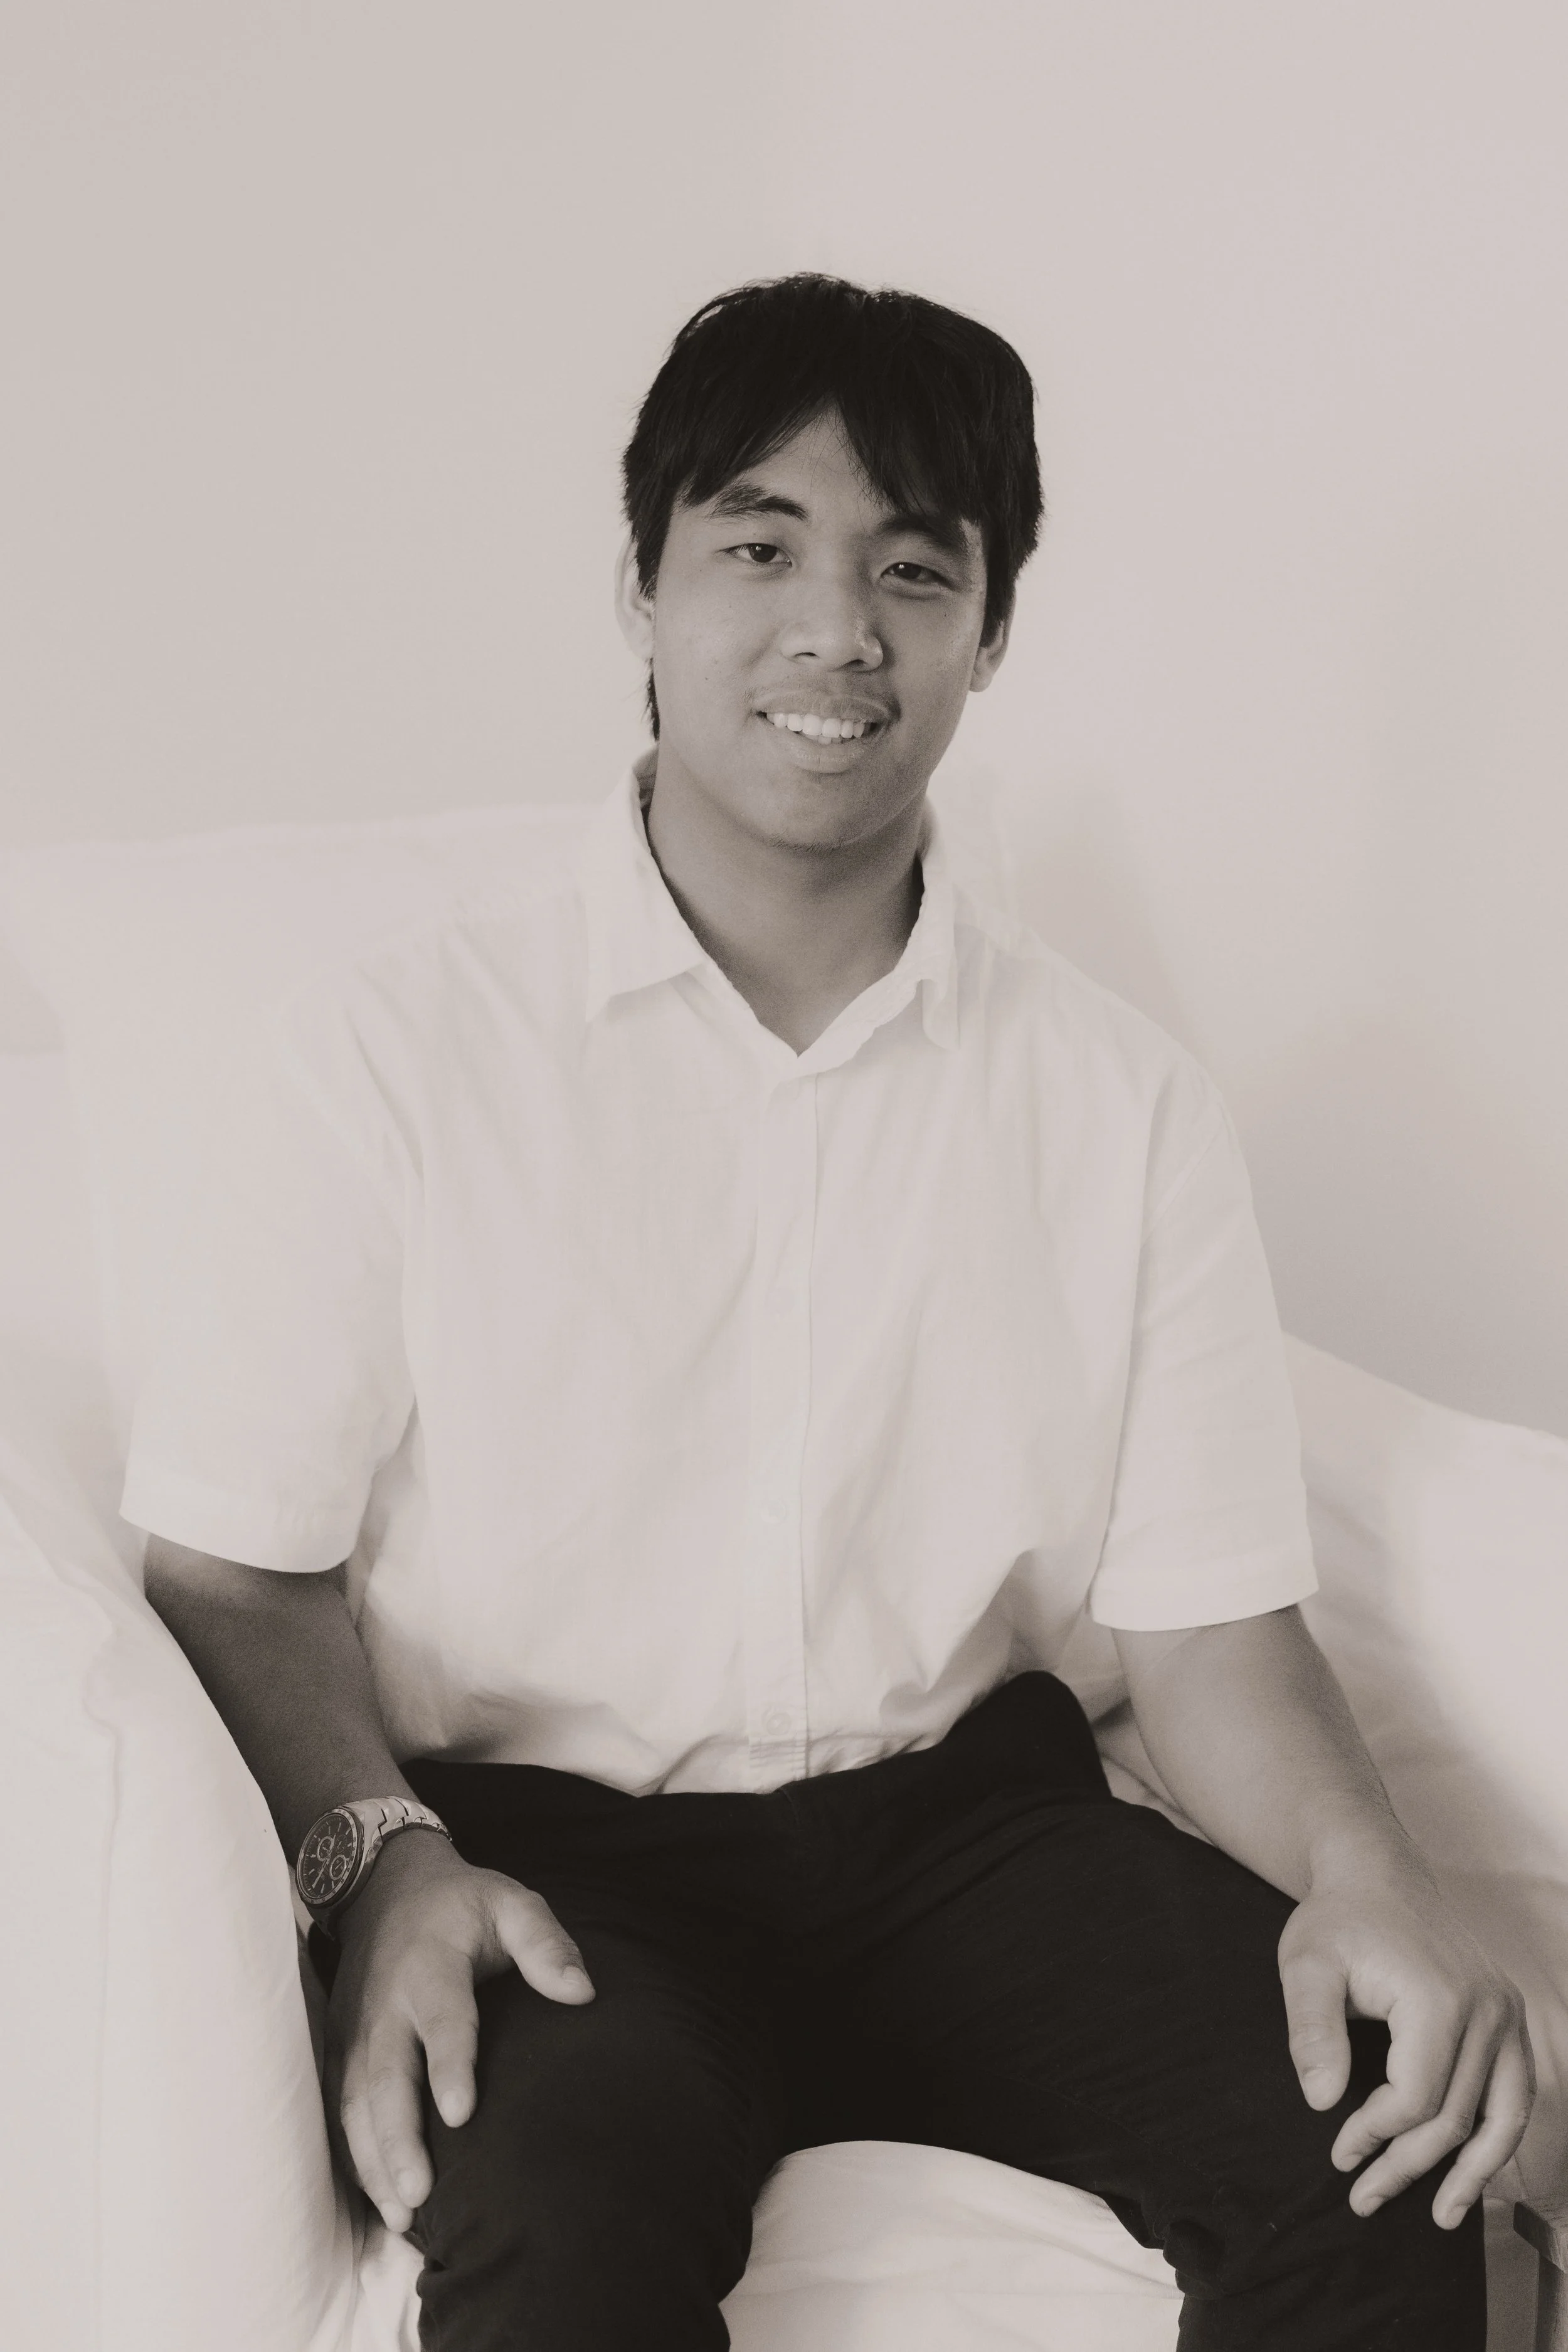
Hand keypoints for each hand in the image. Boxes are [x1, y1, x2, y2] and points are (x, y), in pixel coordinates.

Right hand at [324, 1827, 593, 2233]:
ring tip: (403, 2214)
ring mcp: (357, 2031)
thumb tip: (582, 1992)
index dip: (449, 2066)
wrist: (385, 1888)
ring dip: (374, 2160)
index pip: (442, 2020)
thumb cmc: (462, 1904)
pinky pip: (342, 2110)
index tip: (461, 2113)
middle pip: (386, 2077)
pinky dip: (356, 2157)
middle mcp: (386, 2005)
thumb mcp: (509, 1902)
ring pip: (357, 2103)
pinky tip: (382, 2199)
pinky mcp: (342, 2050)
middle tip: (420, 2193)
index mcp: (430, 1966)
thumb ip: (545, 1943)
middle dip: (398, 2138)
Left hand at [1277, 1847, 1533, 2228]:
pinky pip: (1518, 2092)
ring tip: (1443, 2217)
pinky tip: (1476, 2170)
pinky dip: (1500, 2137)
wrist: (1377, 1875)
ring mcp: (1507, 2012)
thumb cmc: (1337, 1921)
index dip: (1374, 2136)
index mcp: (1437, 1997)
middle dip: (1409, 2166)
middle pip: (1454, 2115)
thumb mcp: (1305, 1965)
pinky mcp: (1510, 2016)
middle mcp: (1487, 2008)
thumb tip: (1321, 2102)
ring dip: (1473, 2172)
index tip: (1338, 2153)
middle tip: (1364, 2198)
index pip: (1415, 2098)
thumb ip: (1311, 2031)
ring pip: (1503, 2115)